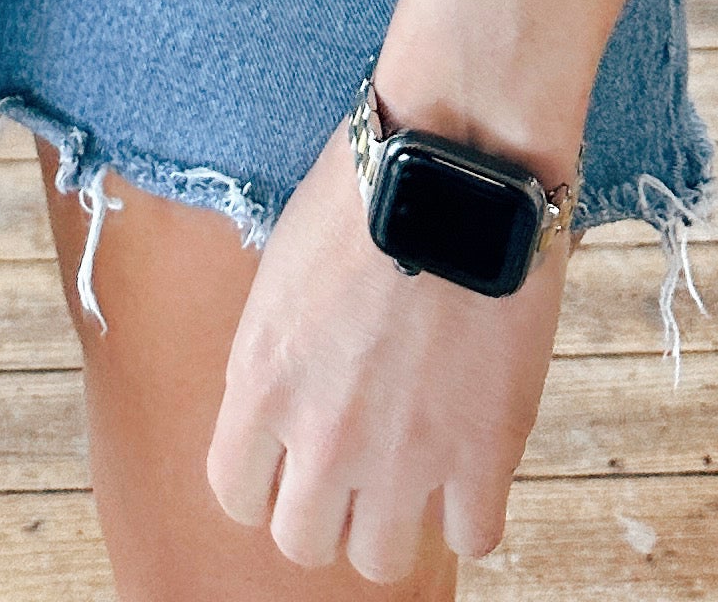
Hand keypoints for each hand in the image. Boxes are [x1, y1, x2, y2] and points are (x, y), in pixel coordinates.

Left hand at [206, 122, 565, 581]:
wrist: (457, 160)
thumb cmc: (368, 188)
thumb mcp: (285, 271)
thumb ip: (279, 355)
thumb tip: (292, 399)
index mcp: (262, 381)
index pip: (234, 493)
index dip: (265, 481)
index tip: (292, 457)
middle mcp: (322, 435)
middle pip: (302, 542)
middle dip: (326, 508)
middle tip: (358, 465)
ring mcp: (404, 454)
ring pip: (381, 558)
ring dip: (395, 519)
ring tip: (415, 469)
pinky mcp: (482, 452)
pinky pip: (472, 539)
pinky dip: (471, 510)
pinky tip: (471, 465)